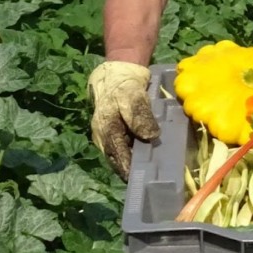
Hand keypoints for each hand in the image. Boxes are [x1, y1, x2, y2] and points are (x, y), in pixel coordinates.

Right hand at [88, 60, 159, 178]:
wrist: (116, 72)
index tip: (139, 180)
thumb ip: (139, 117)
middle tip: (146, 180)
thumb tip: (150, 137)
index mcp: (106, 129)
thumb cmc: (122, 86)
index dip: (127, 169)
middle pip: (115, 158)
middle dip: (128, 169)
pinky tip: (144, 155)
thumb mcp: (132, 98)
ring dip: (129, 162)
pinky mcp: (112, 131)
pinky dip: (131, 152)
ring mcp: (105, 134)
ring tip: (147, 172)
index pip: (117, 155)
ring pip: (117, 153)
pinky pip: (121, 146)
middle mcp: (102, 135)